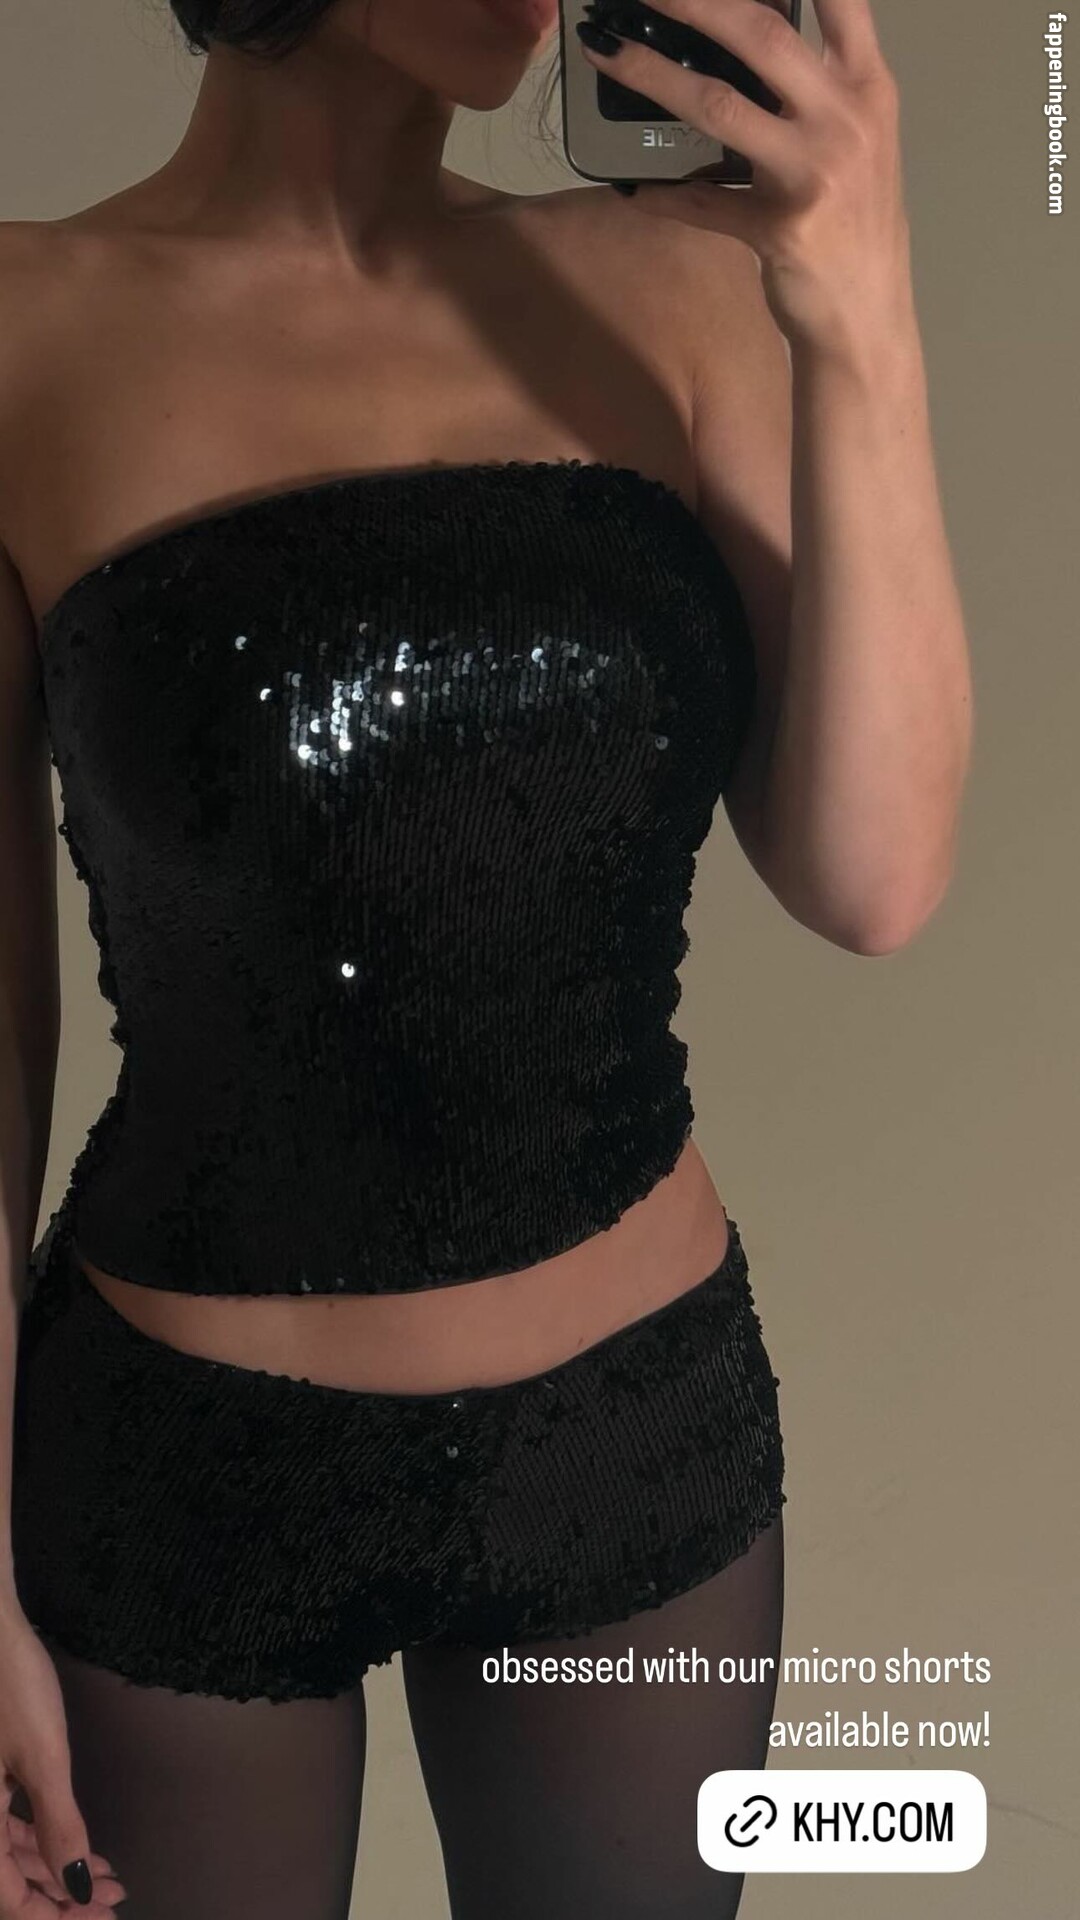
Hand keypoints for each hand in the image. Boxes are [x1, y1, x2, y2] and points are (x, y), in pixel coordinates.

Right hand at [0, 1606, 126, 1914]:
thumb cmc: (11, 1686)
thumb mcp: (42, 1758)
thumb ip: (59, 1826)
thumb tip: (78, 1886)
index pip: (7, 1900)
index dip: (53, 1916)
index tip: (99, 1916)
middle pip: (9, 1882)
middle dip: (62, 1896)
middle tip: (111, 1902)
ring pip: (11, 1855)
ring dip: (56, 1870)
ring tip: (108, 1876)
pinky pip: (9, 1826)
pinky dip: (43, 1840)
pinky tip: (77, 1843)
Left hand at [577, 0, 913, 354]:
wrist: (868, 318)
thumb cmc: (855, 225)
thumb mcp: (853, 141)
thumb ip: (812, 89)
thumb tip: (740, 40)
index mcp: (868, 89)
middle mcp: (847, 120)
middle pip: (763, 34)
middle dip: (694, 1)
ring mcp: (815, 174)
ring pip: (720, 106)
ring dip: (654, 74)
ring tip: (609, 53)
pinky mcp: (781, 230)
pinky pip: (704, 202)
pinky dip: (663, 194)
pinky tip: (633, 187)